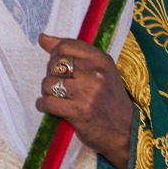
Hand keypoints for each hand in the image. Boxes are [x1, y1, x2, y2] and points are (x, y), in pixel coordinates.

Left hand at [36, 34, 133, 168]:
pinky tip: (49, 107)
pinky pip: (47, 102)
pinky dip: (43, 105)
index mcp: (101, 59)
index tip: (55, 63)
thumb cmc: (109, 98)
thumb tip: (42, 38)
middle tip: (60, 85)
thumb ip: (73, 53)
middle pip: (54, 64)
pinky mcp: (79, 112)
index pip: (66, 46)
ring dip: (47, 91)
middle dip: (51, 75)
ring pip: (48, 83)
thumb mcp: (100, 70)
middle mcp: (95, 73)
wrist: (125, 130)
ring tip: (57, 97)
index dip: (54, 54)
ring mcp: (87, 93)